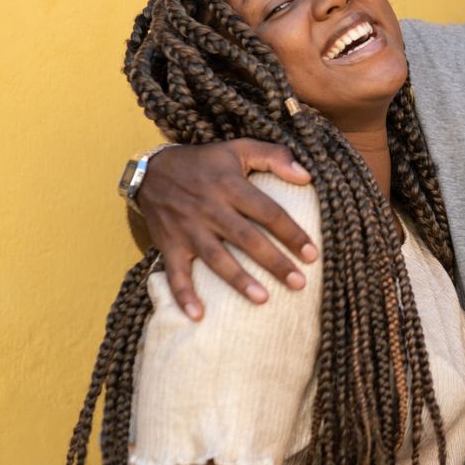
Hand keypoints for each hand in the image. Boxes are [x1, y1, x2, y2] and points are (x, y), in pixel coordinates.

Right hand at [136, 140, 315, 319]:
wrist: (152, 171)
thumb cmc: (205, 162)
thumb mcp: (239, 148)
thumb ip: (274, 156)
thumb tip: (306, 176)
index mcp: (230, 185)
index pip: (268, 211)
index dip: (291, 233)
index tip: (312, 254)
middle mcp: (210, 208)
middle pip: (247, 239)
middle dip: (274, 262)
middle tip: (299, 283)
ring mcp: (188, 229)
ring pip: (216, 258)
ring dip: (238, 280)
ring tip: (263, 299)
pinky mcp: (169, 245)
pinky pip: (176, 273)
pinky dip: (184, 295)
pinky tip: (198, 316)